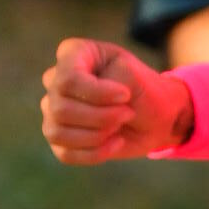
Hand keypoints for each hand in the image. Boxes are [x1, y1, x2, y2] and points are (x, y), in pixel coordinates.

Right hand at [41, 40, 191, 163]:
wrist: (155, 116)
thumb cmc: (143, 88)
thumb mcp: (133, 74)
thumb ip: (108, 81)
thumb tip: (88, 107)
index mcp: (72, 54)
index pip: (67, 78)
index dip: (96, 93)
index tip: (125, 95)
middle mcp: (55, 80)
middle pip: (60, 108)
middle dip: (101, 117)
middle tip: (127, 113)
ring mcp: (53, 110)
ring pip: (57, 132)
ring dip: (96, 136)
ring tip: (119, 127)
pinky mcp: (60, 138)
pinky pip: (65, 153)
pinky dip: (94, 153)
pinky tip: (115, 143)